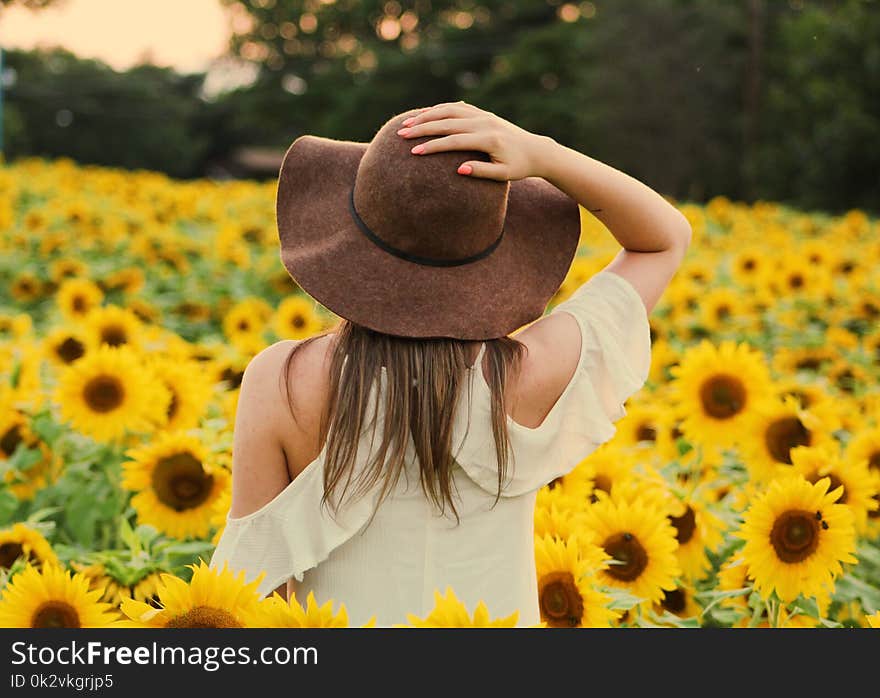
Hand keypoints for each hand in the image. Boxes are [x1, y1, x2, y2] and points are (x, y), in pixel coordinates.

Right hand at [396, 101, 553, 181]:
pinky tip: (424, 115)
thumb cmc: (519, 167)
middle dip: (422, 128)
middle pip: (447, 122)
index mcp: (489, 139)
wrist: (536, 150)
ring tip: (407, 123)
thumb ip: (482, 172)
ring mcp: (483, 115)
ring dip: (427, 115)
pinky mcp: (482, 113)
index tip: (414, 152)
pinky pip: (457, 107)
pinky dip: (439, 109)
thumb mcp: (504, 175)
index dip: (433, 146)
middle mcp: (484, 122)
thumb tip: (459, 170)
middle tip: (401, 134)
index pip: (454, 141)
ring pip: (449, 110)